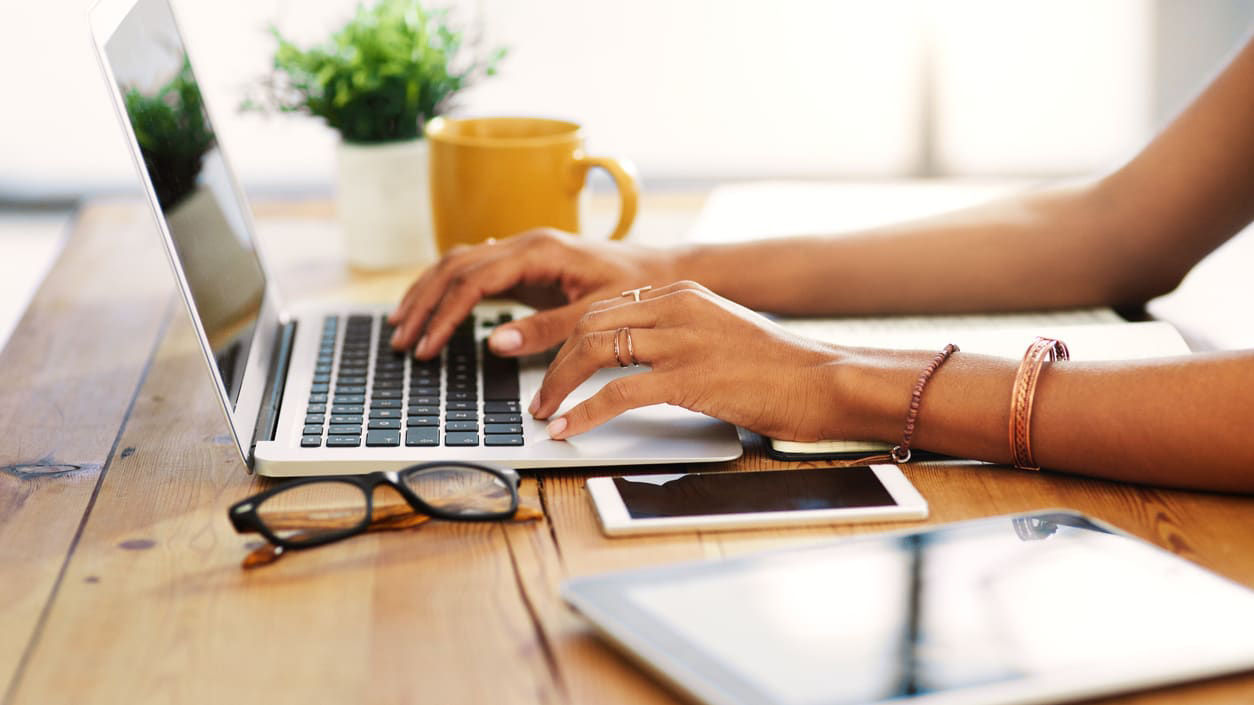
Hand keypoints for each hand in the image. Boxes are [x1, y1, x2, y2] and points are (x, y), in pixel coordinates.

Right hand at [389, 229, 676, 358]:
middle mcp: (525, 243)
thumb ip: (547, 329)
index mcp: (539, 250)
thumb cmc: (637, 288)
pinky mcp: (526, 265)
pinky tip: (433, 307)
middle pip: (454, 267)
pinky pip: (475, 270)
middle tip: (402, 340)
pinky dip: (448, 289)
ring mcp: (523, 251)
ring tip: (403, 325)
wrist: (663, 271)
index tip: (428, 347)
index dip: (444, 315)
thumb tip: (496, 342)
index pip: (473, 280)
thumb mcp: (595, 314)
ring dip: (428, 293)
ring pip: (458, 263)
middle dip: (423, 303)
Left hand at [531, 281, 848, 440]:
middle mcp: (677, 308)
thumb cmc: (779, 367)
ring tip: (544, 413)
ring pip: (595, 351)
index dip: (569, 338)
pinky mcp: (689, 377)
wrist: (823, 380)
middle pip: (591, 324)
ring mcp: (682, 340)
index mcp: (683, 294)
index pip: (606, 307)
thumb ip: (680, 334)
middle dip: (555, 362)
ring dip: (559, 385)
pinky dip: (584, 412)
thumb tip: (637, 359)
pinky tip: (568, 428)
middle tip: (540, 395)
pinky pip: (617, 393)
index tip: (553, 365)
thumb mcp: (721, 332)